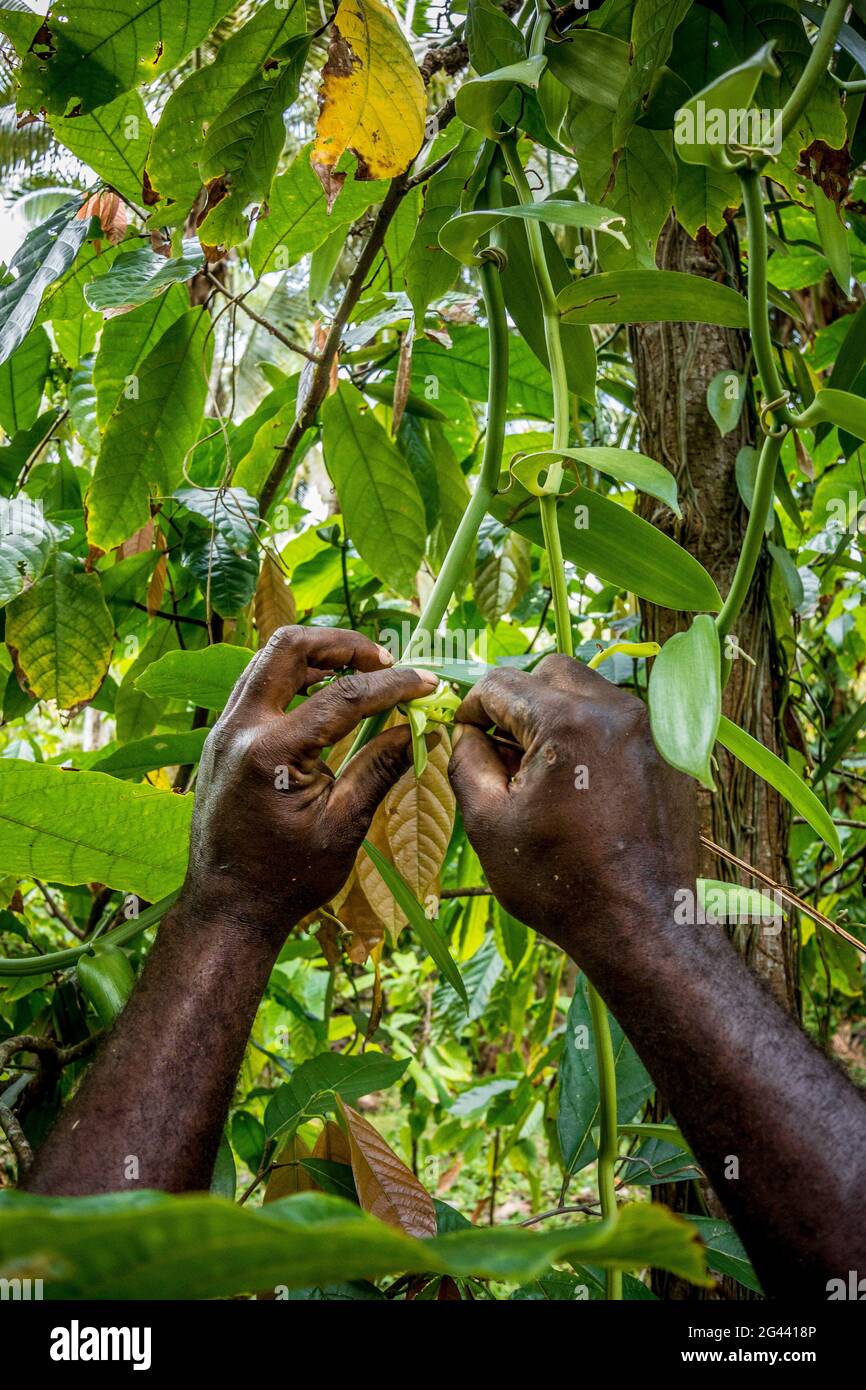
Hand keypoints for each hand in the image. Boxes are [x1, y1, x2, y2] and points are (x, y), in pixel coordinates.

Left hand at [182, 625, 437, 941]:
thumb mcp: (344, 826)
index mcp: (271, 751)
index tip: (427, 682)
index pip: (343, 695)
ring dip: (318, 654)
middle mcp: (240, 728)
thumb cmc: (287, 878)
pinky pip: (259, 683)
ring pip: (269, 658)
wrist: (227, 906)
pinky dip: (296, 676)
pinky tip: (327, 693)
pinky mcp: (223, 737)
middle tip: (385, 660)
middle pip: (289, 646)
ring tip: (362, 670)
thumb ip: (380, 767)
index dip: (393, 685)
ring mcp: (225, 729)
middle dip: (344, 644)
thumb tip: (419, 727)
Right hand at [448, 655, 698, 966]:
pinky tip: (581, 785)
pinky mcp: (672, 752)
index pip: (501, 683)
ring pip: (590, 693)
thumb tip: (466, 732)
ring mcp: (652, 729)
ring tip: (543, 771)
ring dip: (558, 715)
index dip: (472, 708)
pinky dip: (594, 736)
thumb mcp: (488, 823)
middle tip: (504, 749)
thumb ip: (466, 761)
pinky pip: (621, 723)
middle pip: (551, 673)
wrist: (642, 925)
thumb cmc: (559, 882)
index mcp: (566, 721)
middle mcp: (615, 710)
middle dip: (520, 700)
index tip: (466, 735)